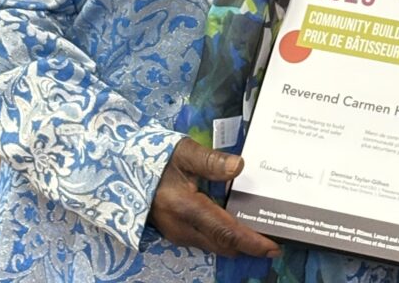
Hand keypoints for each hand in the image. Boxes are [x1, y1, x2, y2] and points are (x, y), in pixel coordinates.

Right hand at [148, 137, 280, 258]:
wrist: (123, 171)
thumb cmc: (156, 159)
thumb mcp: (184, 152)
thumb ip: (211, 160)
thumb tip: (239, 167)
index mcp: (186, 208)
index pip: (224, 231)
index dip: (250, 241)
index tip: (272, 247)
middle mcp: (182, 228)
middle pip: (222, 243)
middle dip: (249, 245)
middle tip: (276, 239)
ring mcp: (178, 233)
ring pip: (214, 244)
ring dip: (237, 242)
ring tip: (262, 232)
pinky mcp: (177, 232)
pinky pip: (206, 239)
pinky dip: (225, 236)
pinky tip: (238, 224)